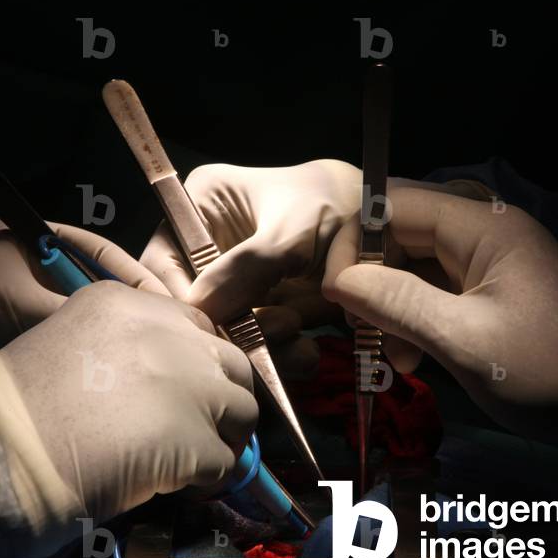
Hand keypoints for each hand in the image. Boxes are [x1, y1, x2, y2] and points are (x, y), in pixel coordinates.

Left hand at [0, 217, 165, 414]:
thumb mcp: (15, 301)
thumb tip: (127, 332)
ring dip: (119, 333)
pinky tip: (120, 369)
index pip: (104, 254)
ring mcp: (35, 298)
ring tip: (156, 354)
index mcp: (38, 237)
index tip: (174, 306)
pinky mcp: (28, 331)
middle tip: (174, 335)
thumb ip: (71, 311)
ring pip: (92, 315)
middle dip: (136, 309)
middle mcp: (42, 264)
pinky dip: (95, 351)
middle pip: (104, 284)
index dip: (140, 279)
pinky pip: (72, 338)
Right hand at [0, 280, 257, 557]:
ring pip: (242, 409)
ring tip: (190, 462)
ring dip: (223, 438)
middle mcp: (163, 333)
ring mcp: (185, 385)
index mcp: (124, 303)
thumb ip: (120, 349)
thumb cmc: (8, 410)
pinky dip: (208, 480)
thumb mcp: (64, 343)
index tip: (182, 394)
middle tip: (198, 430)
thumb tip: (163, 383)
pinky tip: (177, 488)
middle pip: (229, 362)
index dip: (195, 366)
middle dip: (221, 398)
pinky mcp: (193, 439)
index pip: (194, 327)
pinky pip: (226, 462)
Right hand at [139, 160, 489, 378]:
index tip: (203, 332)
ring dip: (262, 344)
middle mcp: (214, 240)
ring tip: (299, 338)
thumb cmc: (343, 203)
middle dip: (232, 326)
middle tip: (275, 331)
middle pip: (198, 299)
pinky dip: (283, 353)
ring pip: (229, 326)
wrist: (394, 224)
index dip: (177, 299)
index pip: (164, 258)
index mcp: (204, 202)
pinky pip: (261, 338)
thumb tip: (198, 309)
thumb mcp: (294, 230)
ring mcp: (241, 276)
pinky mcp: (270, 304)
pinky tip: (309, 354)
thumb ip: (248, 265)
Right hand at [322, 187, 557, 440]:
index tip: (334, 293)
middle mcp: (483, 233)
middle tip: (359, 328)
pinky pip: (433, 292)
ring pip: (412, 266)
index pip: (394, 204)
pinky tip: (411, 359)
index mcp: (484, 226)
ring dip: (388, 306)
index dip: (355, 242)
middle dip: (370, 279)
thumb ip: (397, 303)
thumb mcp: (463, 340)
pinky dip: (411, 321)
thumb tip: (338, 281)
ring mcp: (488, 264)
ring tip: (392, 356)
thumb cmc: (541, 371)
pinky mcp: (489, 294)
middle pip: (400, 233)